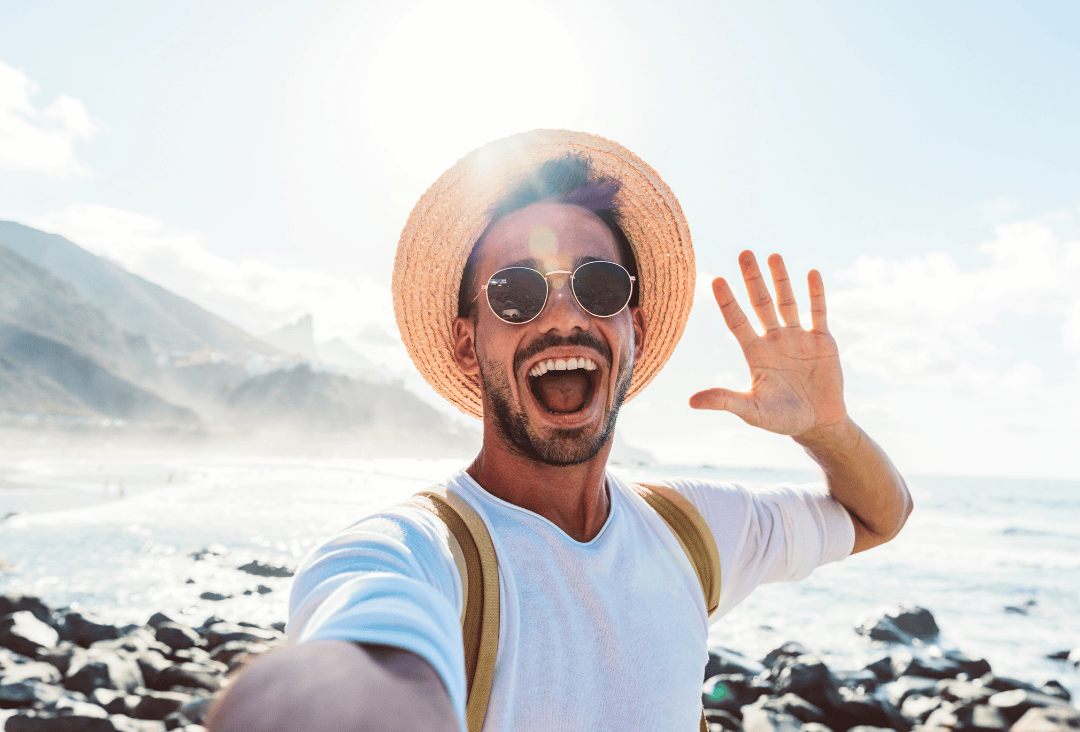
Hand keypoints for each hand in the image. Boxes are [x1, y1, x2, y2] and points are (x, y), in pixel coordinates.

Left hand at [689, 250, 846, 436]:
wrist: (818, 424)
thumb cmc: (782, 419)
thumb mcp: (752, 412)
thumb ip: (725, 401)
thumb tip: (690, 401)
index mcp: (755, 354)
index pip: (737, 321)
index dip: (727, 301)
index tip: (716, 279)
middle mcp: (774, 340)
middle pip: (760, 303)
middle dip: (752, 279)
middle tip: (744, 253)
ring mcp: (798, 338)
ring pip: (787, 302)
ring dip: (781, 279)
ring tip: (773, 255)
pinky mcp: (822, 341)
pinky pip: (818, 313)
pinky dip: (816, 294)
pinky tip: (811, 273)